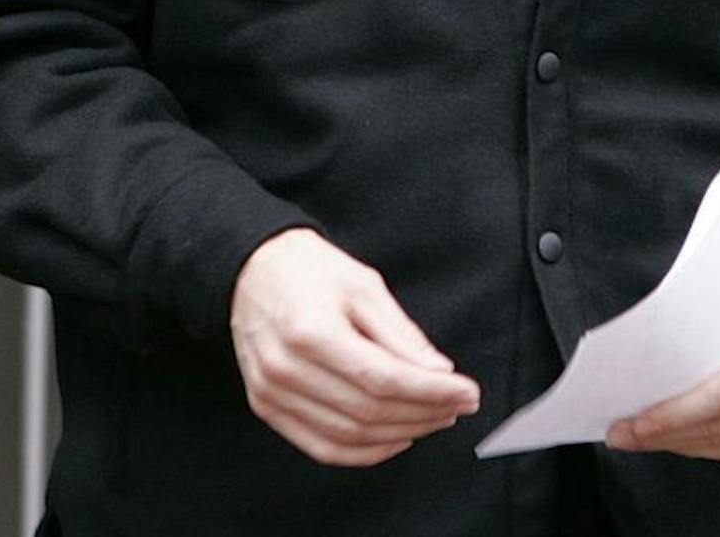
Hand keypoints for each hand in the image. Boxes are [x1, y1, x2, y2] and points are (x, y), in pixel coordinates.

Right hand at [230, 227, 480, 467]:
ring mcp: (272, 393)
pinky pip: (322, 446)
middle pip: (368, 412)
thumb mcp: (362, 283)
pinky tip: (395, 437)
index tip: (466, 392)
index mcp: (311, 330)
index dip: (431, 392)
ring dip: (400, 434)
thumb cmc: (308, 269)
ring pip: (348, 437)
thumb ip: (400, 332)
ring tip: (434, 419)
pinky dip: (364, 451)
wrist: (253, 268)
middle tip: (458, 405)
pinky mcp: (267, 407)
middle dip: (423, 413)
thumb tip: (438, 372)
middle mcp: (286, 368)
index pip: (382, 379)